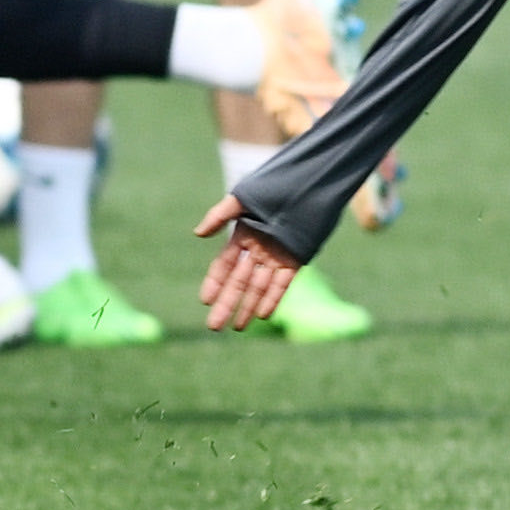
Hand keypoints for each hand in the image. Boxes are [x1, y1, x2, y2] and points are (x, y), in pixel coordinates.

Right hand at [191, 194, 301, 331]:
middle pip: (239, 282)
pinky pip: (282, 283)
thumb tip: (197, 234)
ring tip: (238, 328)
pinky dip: (272, 298)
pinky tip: (262, 314)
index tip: (204, 300)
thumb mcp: (243, 198)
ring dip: (248, 307)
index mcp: (242, 235)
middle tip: (213, 326)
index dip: (214, 283)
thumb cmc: (275, 184)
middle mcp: (258, 249)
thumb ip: (220, 215)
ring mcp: (277, 256)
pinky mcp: (296, 259)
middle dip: (227, 303)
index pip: (224, 265)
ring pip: (259, 287)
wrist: (311, 181)